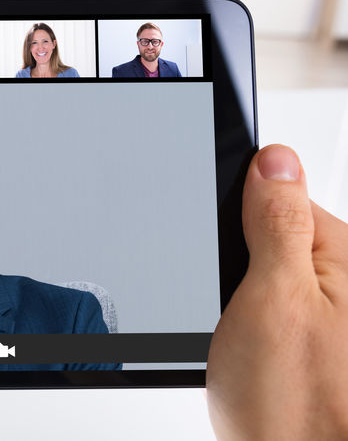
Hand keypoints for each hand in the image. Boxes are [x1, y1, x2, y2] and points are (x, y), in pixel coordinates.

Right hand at [207, 145, 347, 438]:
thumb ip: (276, 222)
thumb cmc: (296, 407)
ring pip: (265, 278)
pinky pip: (270, 312)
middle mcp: (347, 284)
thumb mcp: (273, 298)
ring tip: (246, 343)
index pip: (284, 198)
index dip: (240, 217)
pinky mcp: (316, 345)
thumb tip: (275, 158)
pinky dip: (250, 327)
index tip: (229, 254)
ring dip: (242, 302)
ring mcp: (332, 318)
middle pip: (274, 237)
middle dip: (241, 266)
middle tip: (239, 312)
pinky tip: (251, 356)